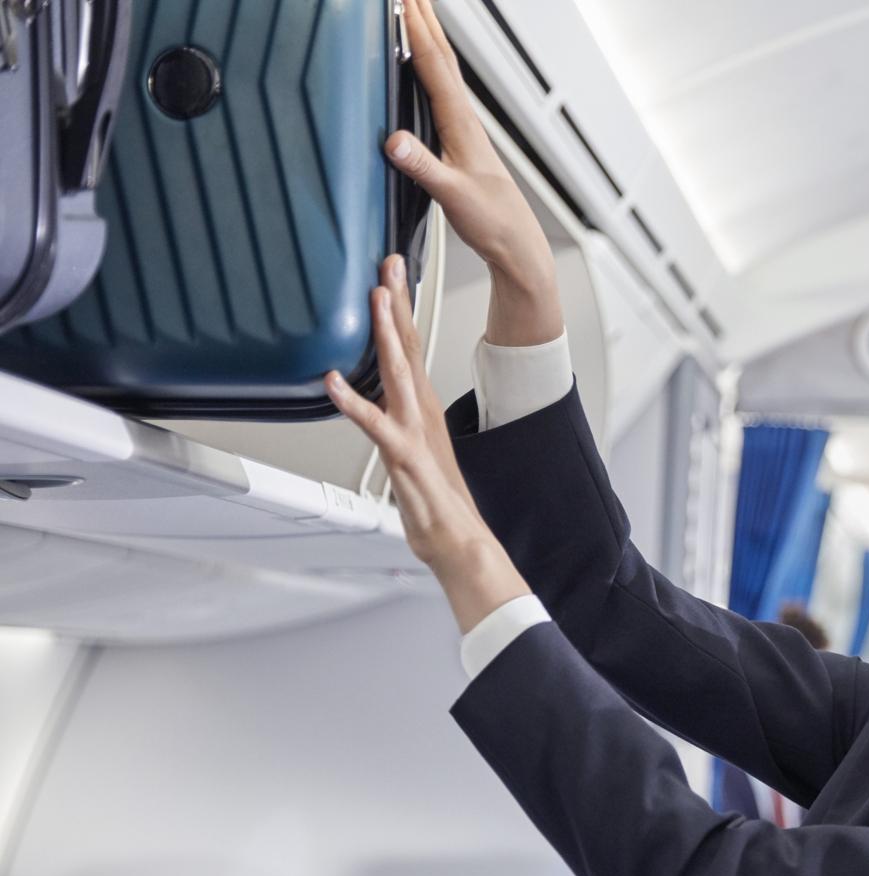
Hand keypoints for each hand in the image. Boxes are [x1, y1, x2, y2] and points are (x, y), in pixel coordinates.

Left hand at [325, 256, 530, 632]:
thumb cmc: (436, 507)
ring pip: (399, 373)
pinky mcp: (405, 458)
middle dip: (398, 303)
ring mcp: (414, 433)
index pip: (411, 347)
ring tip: (375, 300)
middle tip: (389, 264)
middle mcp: (421, 414)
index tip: (393, 275)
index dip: (402, 309)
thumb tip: (375, 407)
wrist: (459, 542)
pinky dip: (353, 403)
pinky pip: (376, 425)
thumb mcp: (412, 454)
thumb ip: (392, 426)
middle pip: (409, 347)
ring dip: (386, 334)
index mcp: (423, 409)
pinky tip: (333, 383)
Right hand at [387, 0, 561, 344]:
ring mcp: (464, 129)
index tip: (401, 1)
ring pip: (444, 71)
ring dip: (428, 37)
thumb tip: (393, 141)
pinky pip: (442, 92)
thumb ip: (422, 168)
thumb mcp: (452, 196)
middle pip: (442, 57)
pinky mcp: (461, 142)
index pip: (434, 66)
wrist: (517, 244)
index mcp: (461, 126)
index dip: (415, 30)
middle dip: (424, 19)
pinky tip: (424, 68)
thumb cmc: (492, 222)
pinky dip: (430, 68)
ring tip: (415, 12)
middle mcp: (465, 121)